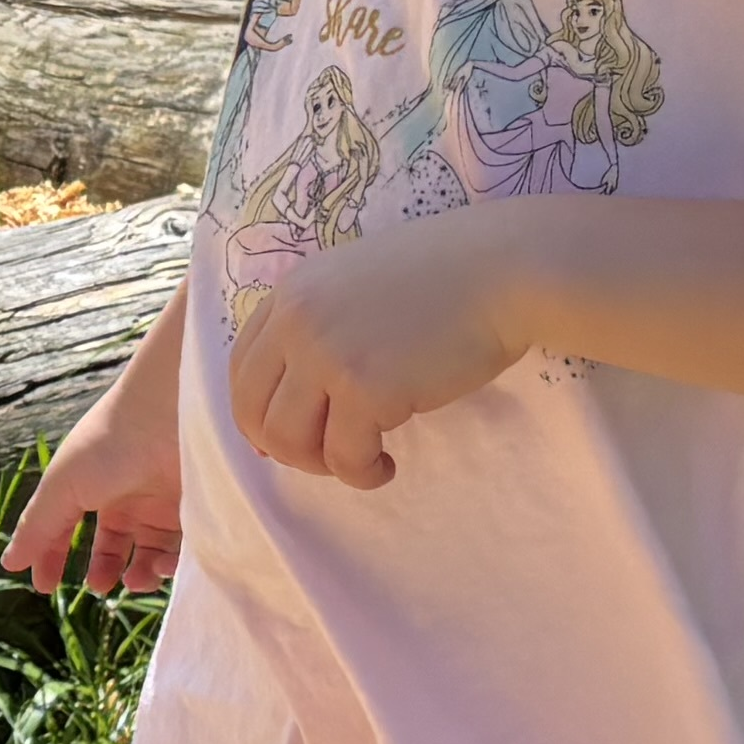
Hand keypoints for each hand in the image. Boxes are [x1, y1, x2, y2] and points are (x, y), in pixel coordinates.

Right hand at [1, 353, 182, 595]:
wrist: (169, 414)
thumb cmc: (109, 443)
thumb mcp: (63, 486)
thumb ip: (37, 527)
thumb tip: (9, 563)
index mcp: (89, 487)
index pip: (65, 529)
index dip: (52, 556)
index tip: (44, 586)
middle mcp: (125, 496)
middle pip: (112, 547)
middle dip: (105, 571)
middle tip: (101, 585)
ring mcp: (160, 504)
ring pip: (147, 554)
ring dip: (139, 575)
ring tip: (133, 579)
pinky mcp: (193, 511)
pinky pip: (181, 551)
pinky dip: (169, 567)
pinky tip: (161, 567)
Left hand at [226, 209, 535, 488]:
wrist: (501, 271)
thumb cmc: (443, 280)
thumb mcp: (358, 287)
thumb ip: (320, 330)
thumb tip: (285, 414)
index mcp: (292, 293)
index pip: (241, 368)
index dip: (257, 412)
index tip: (291, 435)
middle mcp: (297, 321)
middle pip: (252, 411)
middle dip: (285, 448)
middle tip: (329, 455)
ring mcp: (327, 354)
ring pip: (288, 441)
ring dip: (322, 464)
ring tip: (362, 458)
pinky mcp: (366, 389)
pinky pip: (345, 457)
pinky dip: (363, 472)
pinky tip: (388, 464)